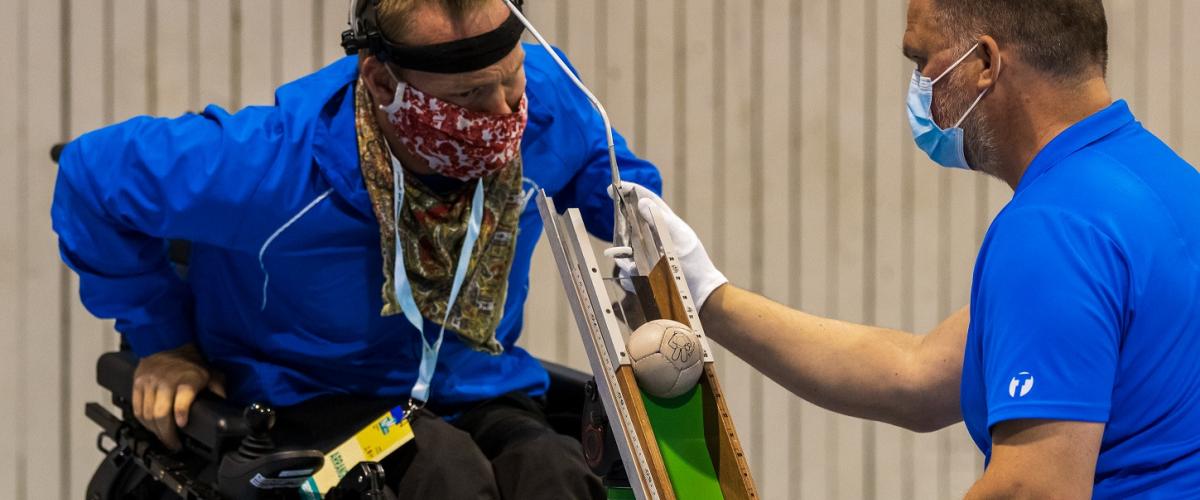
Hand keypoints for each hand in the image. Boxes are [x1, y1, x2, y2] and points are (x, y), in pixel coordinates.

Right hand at [131, 343, 224, 449]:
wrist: (169, 342)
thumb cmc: (192, 362)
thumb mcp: (211, 374)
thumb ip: (218, 390)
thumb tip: (225, 405)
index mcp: (186, 380)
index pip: (181, 400)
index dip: (180, 414)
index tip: (182, 425)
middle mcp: (166, 382)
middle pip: (160, 414)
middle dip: (166, 434)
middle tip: (173, 444)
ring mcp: (150, 383)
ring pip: (147, 415)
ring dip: (154, 431)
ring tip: (164, 437)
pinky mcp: (138, 383)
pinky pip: (137, 409)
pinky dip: (143, 421)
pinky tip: (151, 426)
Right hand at [608, 182, 727, 309]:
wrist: (699, 294)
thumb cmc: (695, 264)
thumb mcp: (679, 239)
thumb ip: (661, 220)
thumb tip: (642, 202)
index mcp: (665, 223)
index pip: (647, 201)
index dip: (631, 191)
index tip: (614, 186)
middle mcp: (653, 237)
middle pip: (630, 224)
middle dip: (623, 229)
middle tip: (624, 236)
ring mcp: (646, 255)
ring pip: (624, 250)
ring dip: (626, 256)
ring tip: (639, 264)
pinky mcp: (642, 273)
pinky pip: (627, 271)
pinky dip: (631, 274)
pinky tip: (642, 278)